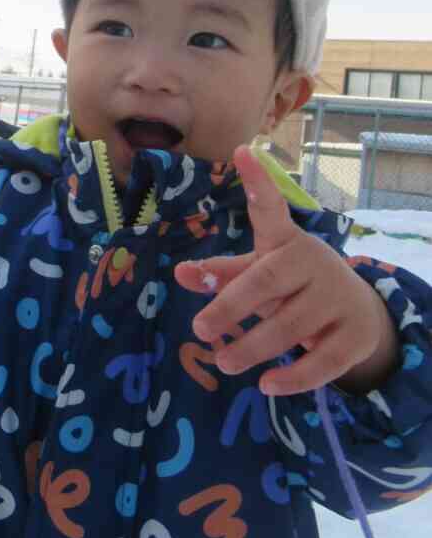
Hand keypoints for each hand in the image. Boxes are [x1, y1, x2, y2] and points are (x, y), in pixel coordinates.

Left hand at [174, 145, 399, 396]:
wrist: (357, 312)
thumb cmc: (292, 285)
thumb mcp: (257, 272)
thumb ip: (222, 273)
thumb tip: (180, 273)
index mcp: (284, 241)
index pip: (270, 209)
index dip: (257, 183)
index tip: (241, 152)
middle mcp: (311, 262)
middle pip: (267, 282)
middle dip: (233, 306)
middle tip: (201, 329)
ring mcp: (335, 297)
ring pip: (291, 326)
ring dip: (255, 346)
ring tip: (225, 362)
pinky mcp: (353, 335)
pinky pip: (323, 361)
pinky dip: (295, 376)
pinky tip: (268, 385)